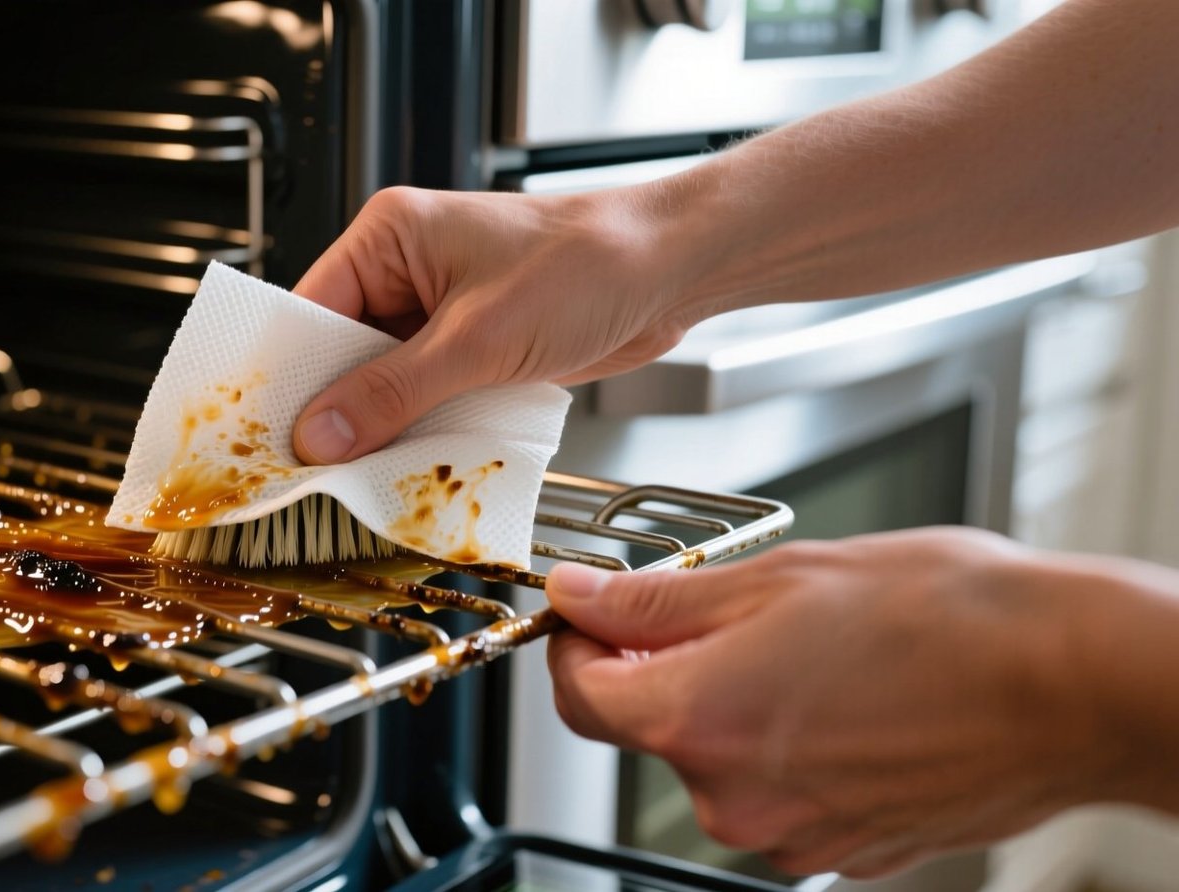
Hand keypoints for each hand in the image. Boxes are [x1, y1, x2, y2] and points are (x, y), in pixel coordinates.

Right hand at [289, 186, 696, 463]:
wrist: (672, 270)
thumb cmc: (589, 265)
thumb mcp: (477, 338)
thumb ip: (393, 391)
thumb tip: (319, 434)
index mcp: (391, 235)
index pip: (309, 312)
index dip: (287, 378)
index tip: (272, 437)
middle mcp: (407, 268)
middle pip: (341, 353)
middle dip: (337, 412)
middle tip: (315, 472)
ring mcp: (441, 310)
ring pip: (384, 381)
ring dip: (382, 427)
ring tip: (361, 477)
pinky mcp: (474, 345)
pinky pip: (427, 395)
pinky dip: (421, 429)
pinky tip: (412, 464)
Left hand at [544, 528, 1178, 877]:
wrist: (1071, 683)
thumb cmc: (946, 619)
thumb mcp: (777, 577)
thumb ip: (657, 599)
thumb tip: (579, 597)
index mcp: (697, 720)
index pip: (576, 694)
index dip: (575, 642)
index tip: (594, 608)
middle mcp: (732, 797)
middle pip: (648, 726)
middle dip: (668, 665)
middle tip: (731, 608)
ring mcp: (790, 834)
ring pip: (717, 758)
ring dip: (735, 703)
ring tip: (812, 649)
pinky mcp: (842, 849)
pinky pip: (780, 791)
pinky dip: (789, 743)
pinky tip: (846, 696)